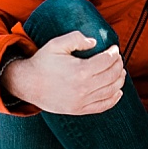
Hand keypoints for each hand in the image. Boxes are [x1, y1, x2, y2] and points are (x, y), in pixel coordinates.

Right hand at [2, 32, 124, 114]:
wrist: (27, 84)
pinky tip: (117, 91)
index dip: (113, 53)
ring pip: (111, 91)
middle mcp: (83, 88)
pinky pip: (102, 106)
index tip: (113, 48)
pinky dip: (114, 99)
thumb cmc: (43, 62)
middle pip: (112, 75)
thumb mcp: (56, 44)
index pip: (107, 61)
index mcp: (80, 71)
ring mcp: (81, 101)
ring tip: (120, 71)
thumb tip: (94, 42)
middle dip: (118, 64)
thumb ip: (76, 38)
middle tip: (117, 58)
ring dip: (119, 80)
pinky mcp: (78, 110)